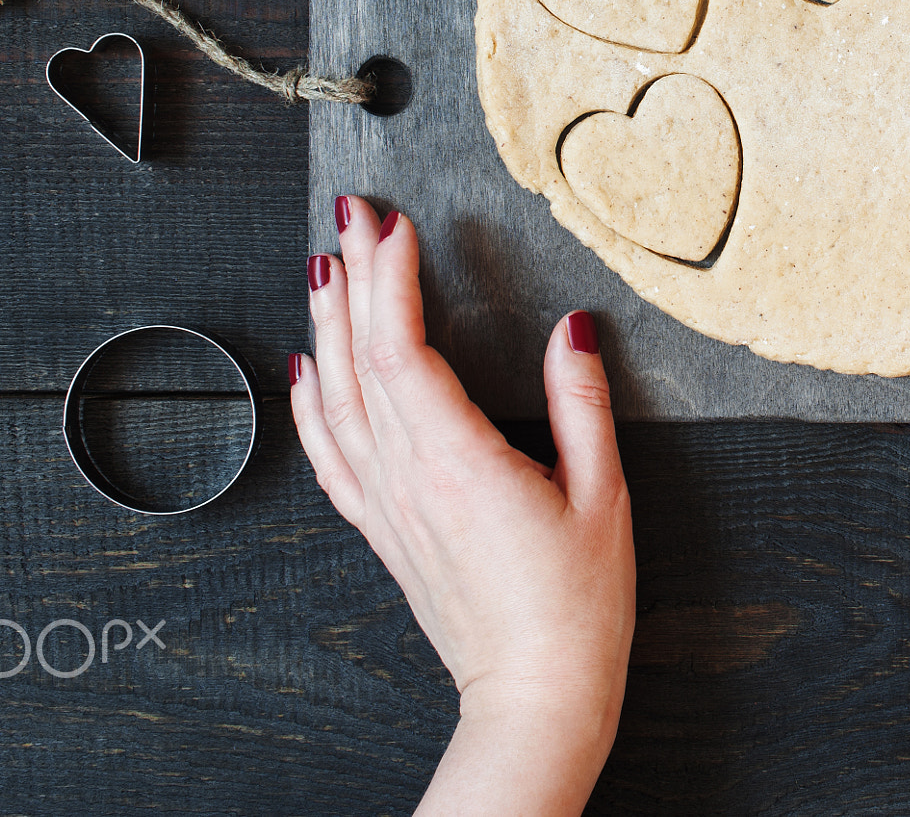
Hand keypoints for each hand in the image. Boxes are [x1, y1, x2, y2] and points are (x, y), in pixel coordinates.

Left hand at [290, 196, 633, 815]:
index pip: (404, 346)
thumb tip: (572, 328)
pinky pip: (330, 454)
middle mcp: (407, 479)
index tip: (396, 225)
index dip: (394, 278)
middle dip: (354, 278)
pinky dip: (312, 405)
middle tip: (351, 215)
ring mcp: (387, 506)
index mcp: (458, 461)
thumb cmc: (577, 606)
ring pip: (336, 399)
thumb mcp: (603, 492)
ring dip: (327, 327)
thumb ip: (582, 402)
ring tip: (324, 268)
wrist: (537, 692)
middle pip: (360, 359)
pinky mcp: (384, 530)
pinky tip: (307, 370)